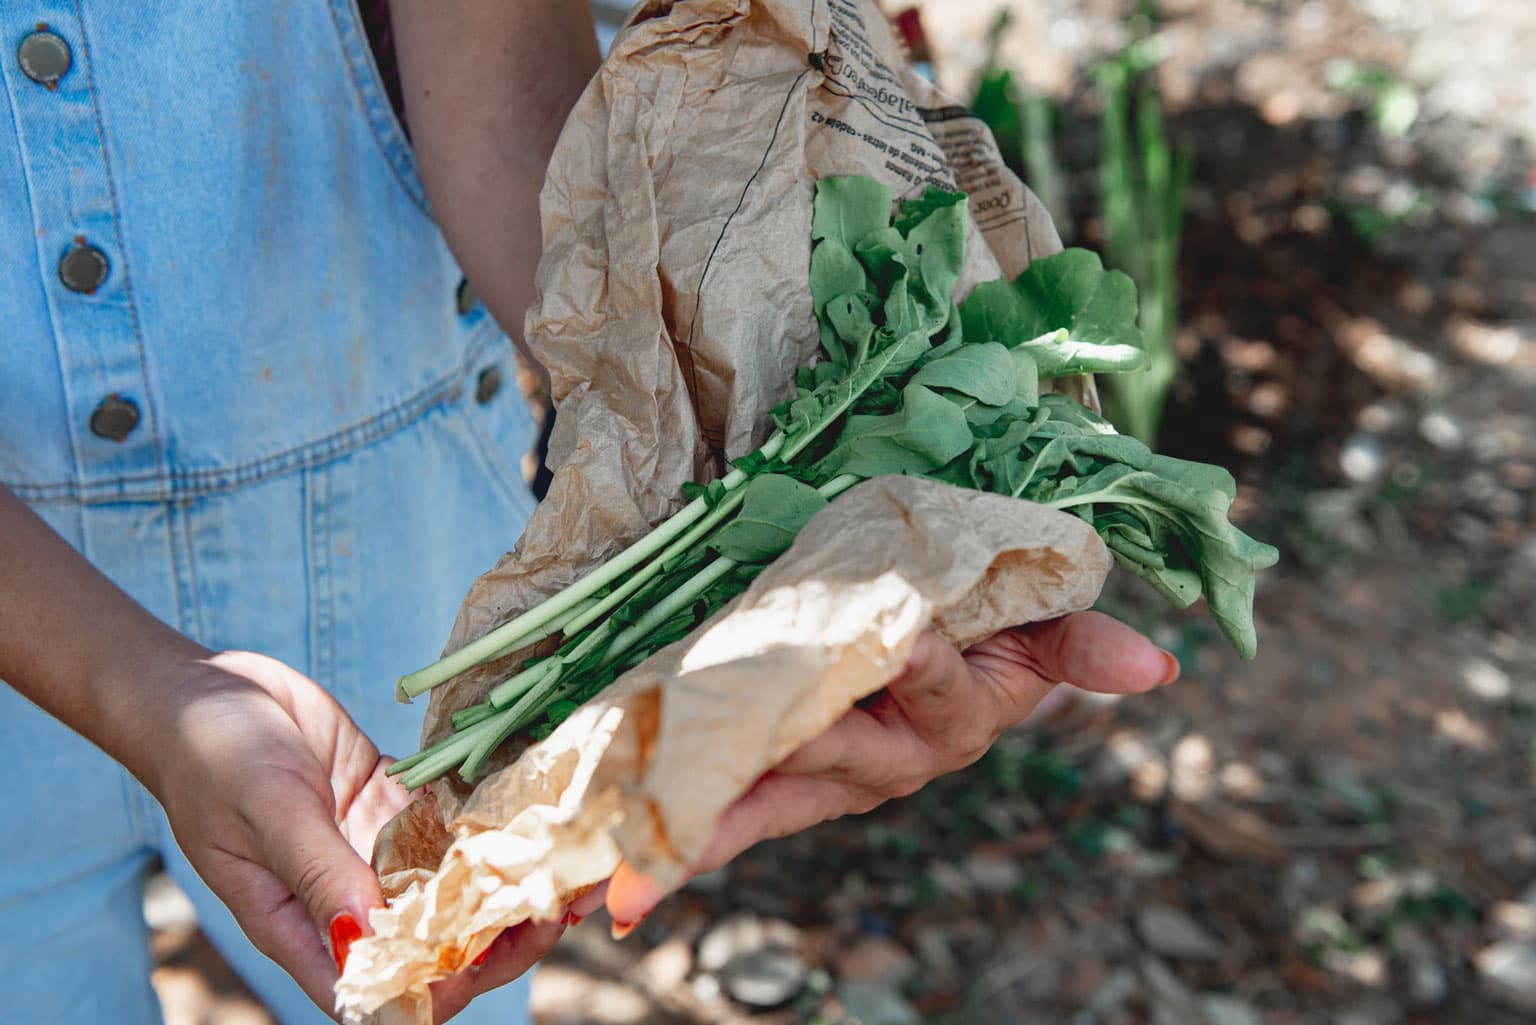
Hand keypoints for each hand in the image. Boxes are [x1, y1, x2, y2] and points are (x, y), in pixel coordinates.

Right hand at [148, 651, 563, 1021]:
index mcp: (299, 924)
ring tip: (560, 859)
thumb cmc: (211, 756)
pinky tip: (530, 809)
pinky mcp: (385, 803)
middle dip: (493, 935)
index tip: (493, 958)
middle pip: (427, 943)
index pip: (375, 988)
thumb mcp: (268, 813)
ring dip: (499, 880)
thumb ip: (320, 875)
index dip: (435, 988)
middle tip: (555, 904)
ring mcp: (367, 849)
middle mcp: (341, 896)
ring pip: (445, 885)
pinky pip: (443, 824)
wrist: (199, 688)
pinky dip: (483, 822)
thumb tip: (370, 941)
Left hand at [603, 611, 1177, 927]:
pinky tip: (614, 893)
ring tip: (626, 878)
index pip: (932, 685)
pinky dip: (676, 846)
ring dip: (699, 831)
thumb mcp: (1033, 629)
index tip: (899, 634)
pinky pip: (728, 813)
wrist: (936, 644)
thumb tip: (1161, 666)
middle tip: (714, 780)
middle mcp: (887, 758)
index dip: (916, 665)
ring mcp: (826, 775)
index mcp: (955, 715)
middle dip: (773, 766)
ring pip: (764, 799)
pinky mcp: (778, 781)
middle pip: (831, 757)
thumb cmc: (983, 628)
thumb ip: (1076, 642)